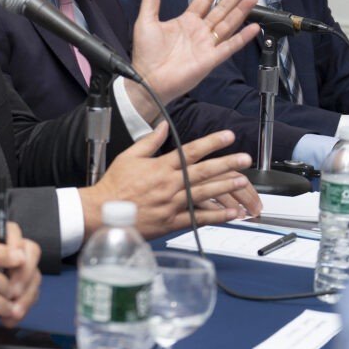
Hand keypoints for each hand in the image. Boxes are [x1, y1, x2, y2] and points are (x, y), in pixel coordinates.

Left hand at [0, 222, 40, 327]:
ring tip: (11, 311)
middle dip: (24, 274)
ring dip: (26, 296)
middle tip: (12, 291)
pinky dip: (22, 308)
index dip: (16, 242)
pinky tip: (10, 318)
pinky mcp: (22, 289)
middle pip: (31, 252)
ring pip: (34, 277)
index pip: (12, 231)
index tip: (14, 258)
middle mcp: (11, 252)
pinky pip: (31, 295)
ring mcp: (19, 270)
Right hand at [79, 123, 261, 239]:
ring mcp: (172, 204)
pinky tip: (231, 213)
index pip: (191, 151)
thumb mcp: (129, 156)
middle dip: (227, 163)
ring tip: (243, 181)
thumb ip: (149, 141)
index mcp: (160, 167)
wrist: (103, 212)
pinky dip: (216, 216)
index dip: (212, 143)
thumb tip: (164, 126)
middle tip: (245, 158)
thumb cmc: (114, 186)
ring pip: (205, 193)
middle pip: (203, 172)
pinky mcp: (172, 222)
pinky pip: (198, 218)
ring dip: (226, 187)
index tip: (228, 136)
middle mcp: (169, 184)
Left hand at [128, 0, 260, 116]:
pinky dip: (242, 37)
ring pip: (228, 24)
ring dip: (241, 11)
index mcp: (185, 22)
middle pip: (221, 9)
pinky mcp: (211, 59)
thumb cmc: (146, 54)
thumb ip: (151, 0)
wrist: (147, 79)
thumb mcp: (146, 21)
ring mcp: (206, 45)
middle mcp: (199, 31)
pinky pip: (230, 46)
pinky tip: (253, 27)